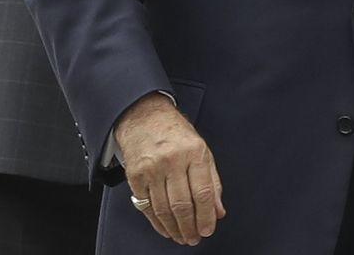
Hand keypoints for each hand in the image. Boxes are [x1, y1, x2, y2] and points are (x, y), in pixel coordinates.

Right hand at [114, 92, 224, 245]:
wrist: (144, 116)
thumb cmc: (175, 133)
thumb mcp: (202, 150)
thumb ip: (212, 181)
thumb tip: (217, 211)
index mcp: (194, 152)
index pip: (202, 193)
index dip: (206, 217)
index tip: (208, 230)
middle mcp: (172, 160)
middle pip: (182, 205)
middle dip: (190, 228)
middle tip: (194, 238)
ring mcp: (152, 169)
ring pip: (164, 209)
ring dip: (174, 229)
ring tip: (182, 237)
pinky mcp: (136, 176)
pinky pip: (147, 206)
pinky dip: (157, 222)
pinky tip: (165, 228)